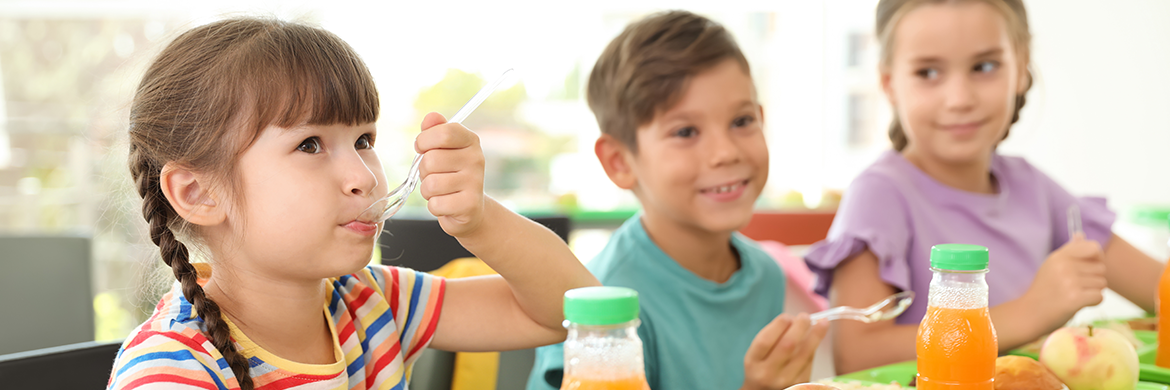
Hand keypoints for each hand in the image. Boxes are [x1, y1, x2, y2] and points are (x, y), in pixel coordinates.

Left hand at [416, 112, 484, 237]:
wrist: (470, 208)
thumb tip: (431, 117)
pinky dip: (434, 206)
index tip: (422, 148)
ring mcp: (475, 182)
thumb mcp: (443, 150)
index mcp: (470, 141)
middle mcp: (476, 159)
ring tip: (440, 190)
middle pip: (431, 160)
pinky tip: (446, 203)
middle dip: (424, 171)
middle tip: (435, 175)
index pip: (443, 132)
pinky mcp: (470, 205)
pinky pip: (435, 204)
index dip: (424, 140)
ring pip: (431, 184)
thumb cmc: (451, 175)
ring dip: (428, 190)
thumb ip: (435, 130)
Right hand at [742, 313, 828, 389]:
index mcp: (753, 362)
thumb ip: (772, 338)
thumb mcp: (757, 354)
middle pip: (788, 345)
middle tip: (805, 316)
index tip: (787, 316)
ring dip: (815, 336)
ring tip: (822, 322)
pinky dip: (814, 348)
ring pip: (804, 355)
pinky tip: (817, 338)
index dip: (778, 326)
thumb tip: (795, 320)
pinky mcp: (799, 384)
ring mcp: (785, 381)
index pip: (765, 341)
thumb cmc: (761, 367)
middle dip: (800, 327)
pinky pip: (809, 363)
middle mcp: (768, 374)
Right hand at [1027, 233, 1106, 318]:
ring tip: (1076, 294)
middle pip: (1101, 268)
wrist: (1031, 313)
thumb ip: (1069, 250)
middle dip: (1094, 279)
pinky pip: (1100, 297)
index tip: (1089, 266)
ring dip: (1093, 291)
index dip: (1097, 257)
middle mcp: (1064, 266)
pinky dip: (1093, 302)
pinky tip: (1079, 303)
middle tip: (1076, 286)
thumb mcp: (1052, 265)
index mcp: (1059, 256)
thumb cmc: (1044, 289)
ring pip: (1102, 283)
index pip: (1093, 247)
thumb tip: (1080, 235)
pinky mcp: (1074, 298)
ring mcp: (1069, 282)